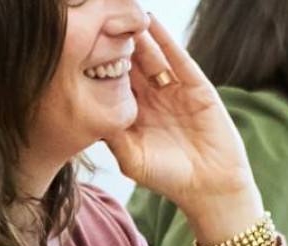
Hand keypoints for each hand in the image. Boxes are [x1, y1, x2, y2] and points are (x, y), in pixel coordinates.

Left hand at [104, 15, 264, 238]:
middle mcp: (151, 97)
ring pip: (151, 56)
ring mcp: (173, 89)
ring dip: (136, 36)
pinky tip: (151, 22)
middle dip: (114, 44)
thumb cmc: (168, 178)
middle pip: (129, 64)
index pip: (112, 83)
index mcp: (132, 113)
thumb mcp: (132, 159)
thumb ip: (112, 137)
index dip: (97, 66)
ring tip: (119, 16)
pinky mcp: (196, 86)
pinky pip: (178, 58)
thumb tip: (87, 115)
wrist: (209, 187)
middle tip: (97, 22)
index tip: (78, 48)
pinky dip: (165, 39)